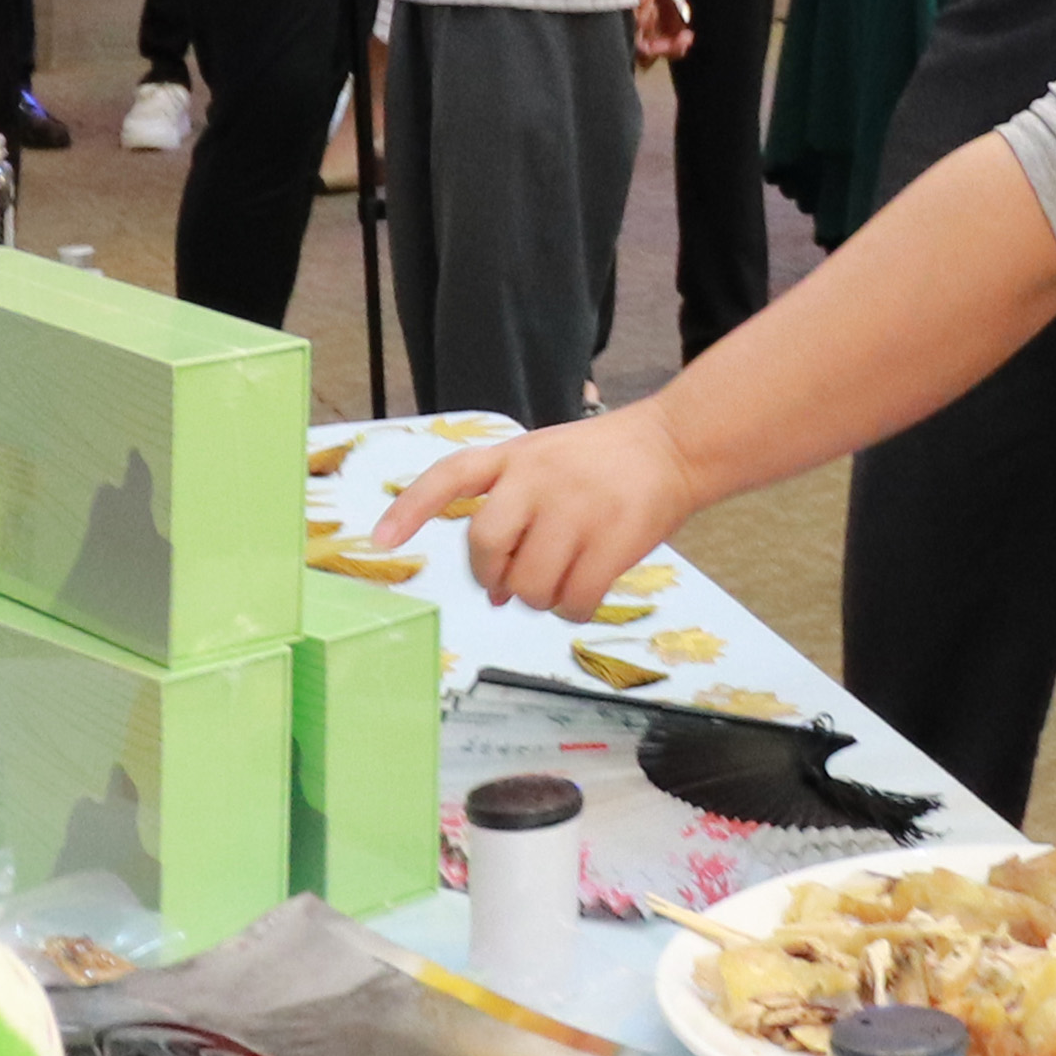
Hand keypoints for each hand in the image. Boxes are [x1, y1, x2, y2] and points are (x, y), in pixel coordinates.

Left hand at [374, 403, 701, 618]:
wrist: (675, 445)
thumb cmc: (606, 463)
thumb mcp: (547, 463)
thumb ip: (515, 514)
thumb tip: (496, 593)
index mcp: (515, 456)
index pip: (450, 478)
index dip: (411, 510)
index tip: (380, 541)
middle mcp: (538, 478)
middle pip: (486, 548)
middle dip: (497, 577)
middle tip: (516, 582)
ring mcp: (575, 507)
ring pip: (531, 584)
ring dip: (542, 598)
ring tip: (562, 580)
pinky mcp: (612, 538)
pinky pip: (575, 599)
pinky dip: (574, 609)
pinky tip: (585, 592)